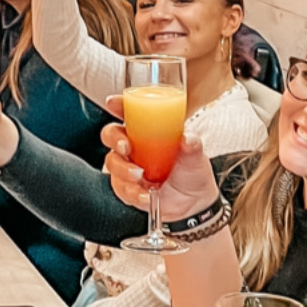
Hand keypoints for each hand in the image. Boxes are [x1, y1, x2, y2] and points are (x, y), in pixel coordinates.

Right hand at [100, 104, 215, 220]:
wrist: (194, 203)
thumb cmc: (192, 172)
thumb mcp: (195, 155)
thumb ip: (192, 145)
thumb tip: (187, 138)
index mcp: (149, 131)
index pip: (129, 112)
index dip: (118, 106)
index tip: (113, 103)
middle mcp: (135, 146)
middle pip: (110, 134)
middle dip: (114, 139)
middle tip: (126, 147)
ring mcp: (128, 166)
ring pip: (112, 162)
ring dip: (123, 169)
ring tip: (140, 176)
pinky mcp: (127, 187)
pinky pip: (119, 187)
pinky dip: (131, 191)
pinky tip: (145, 194)